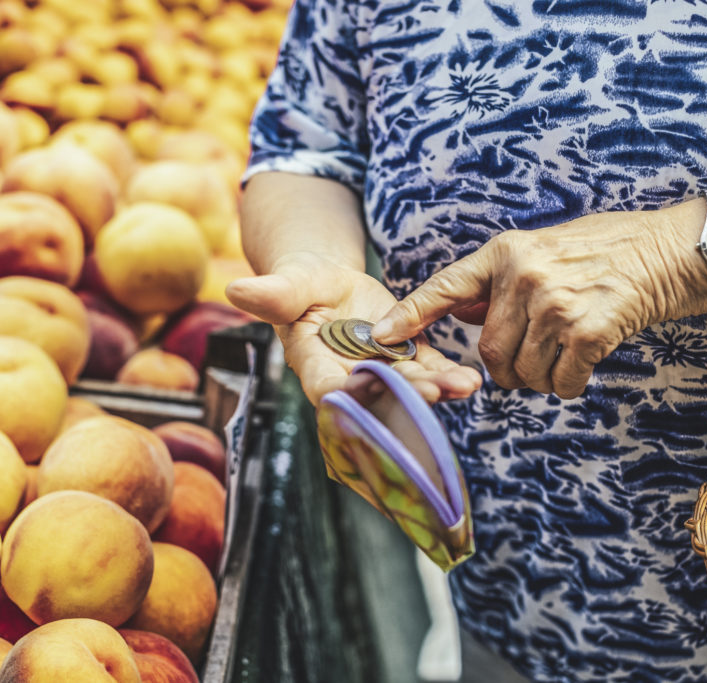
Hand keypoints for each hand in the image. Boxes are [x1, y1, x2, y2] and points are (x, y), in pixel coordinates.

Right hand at [225, 252, 482, 405]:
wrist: (328, 286)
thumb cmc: (301, 285)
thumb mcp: (289, 284)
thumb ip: (273, 293)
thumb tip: (235, 290)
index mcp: (314, 364)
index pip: (327, 387)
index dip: (346, 393)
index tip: (365, 386)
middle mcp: (349, 378)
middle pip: (377, 396)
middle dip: (404, 397)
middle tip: (432, 392)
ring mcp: (380, 373)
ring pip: (408, 389)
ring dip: (436, 391)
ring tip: (463, 386)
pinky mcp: (407, 361)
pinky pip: (429, 372)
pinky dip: (449, 377)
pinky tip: (471, 379)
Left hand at [371, 211, 706, 398]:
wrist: (671, 251)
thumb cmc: (605, 251)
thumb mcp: (541, 249)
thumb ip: (500, 280)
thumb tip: (462, 311)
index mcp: (506, 252)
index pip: (446, 287)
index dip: (411, 315)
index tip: (381, 336)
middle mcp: (524, 276)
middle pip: (487, 352)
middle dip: (504, 372)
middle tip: (526, 367)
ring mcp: (555, 304)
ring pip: (521, 372)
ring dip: (538, 381)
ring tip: (561, 359)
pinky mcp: (587, 331)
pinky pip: (560, 383)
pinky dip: (568, 386)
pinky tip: (583, 365)